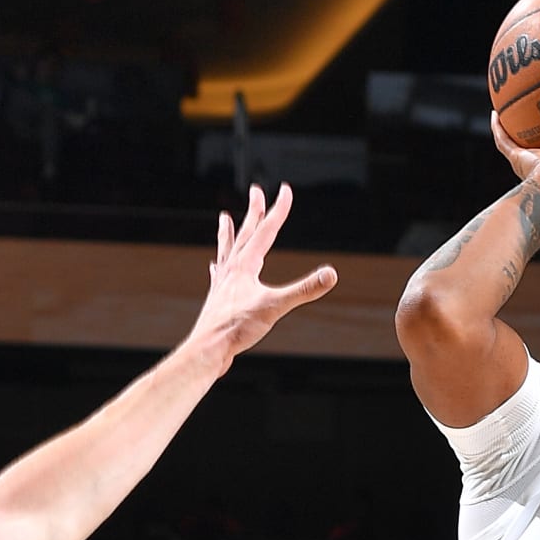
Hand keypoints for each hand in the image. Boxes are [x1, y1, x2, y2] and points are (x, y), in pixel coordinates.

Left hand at [189, 184, 336, 369]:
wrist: (208, 348)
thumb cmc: (238, 328)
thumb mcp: (276, 307)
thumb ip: (304, 289)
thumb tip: (331, 274)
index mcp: (246, 265)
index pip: (266, 230)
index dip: (278, 209)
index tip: (286, 190)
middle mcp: (232, 268)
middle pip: (245, 233)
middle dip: (254, 212)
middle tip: (256, 190)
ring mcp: (223, 283)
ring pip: (227, 250)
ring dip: (229, 232)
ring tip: (225, 218)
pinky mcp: (217, 299)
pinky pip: (219, 275)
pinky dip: (219, 266)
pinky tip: (216, 266)